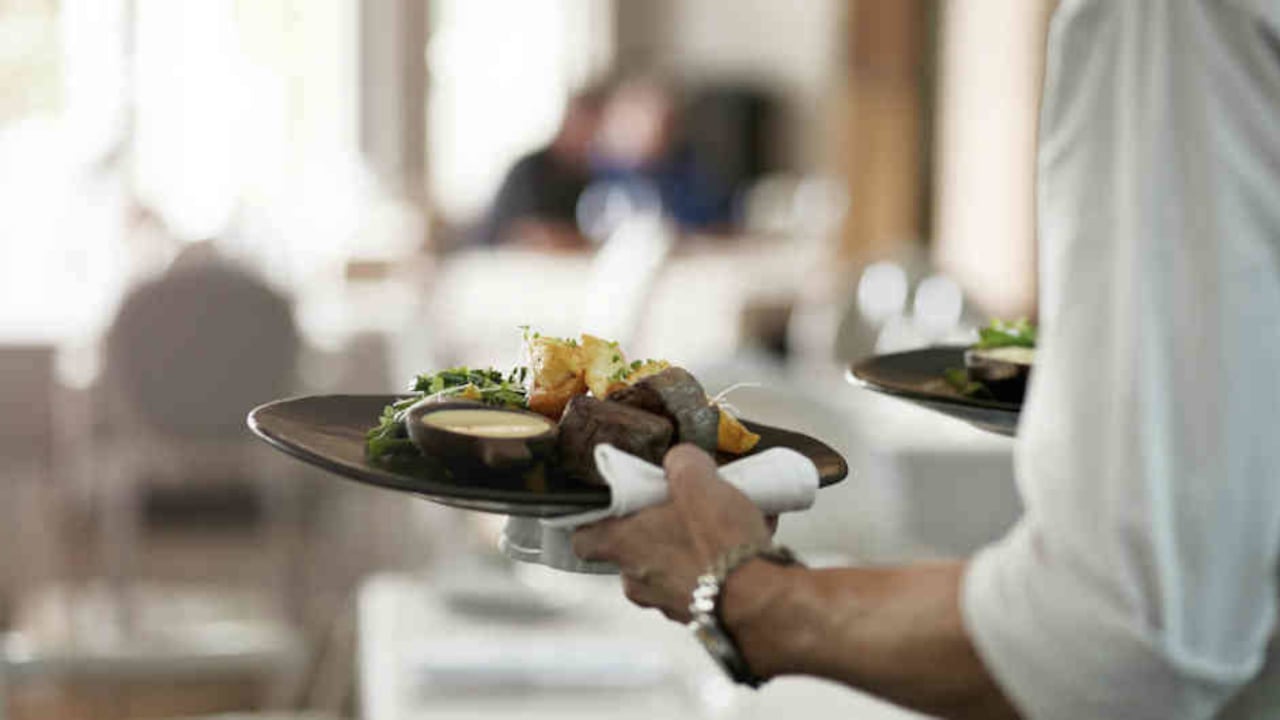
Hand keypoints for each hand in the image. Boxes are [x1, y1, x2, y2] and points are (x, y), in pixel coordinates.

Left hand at [571, 444, 772, 620]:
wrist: (763, 601)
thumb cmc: (719, 544)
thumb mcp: (697, 480)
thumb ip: (682, 462)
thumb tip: (681, 462)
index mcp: (624, 547)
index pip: (585, 539)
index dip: (597, 520)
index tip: (614, 505)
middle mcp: (639, 581)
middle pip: (638, 547)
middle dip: (661, 526)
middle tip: (685, 505)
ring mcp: (669, 603)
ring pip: (674, 565)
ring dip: (695, 544)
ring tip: (729, 519)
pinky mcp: (703, 617)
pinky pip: (706, 582)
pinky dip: (721, 564)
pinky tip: (751, 539)